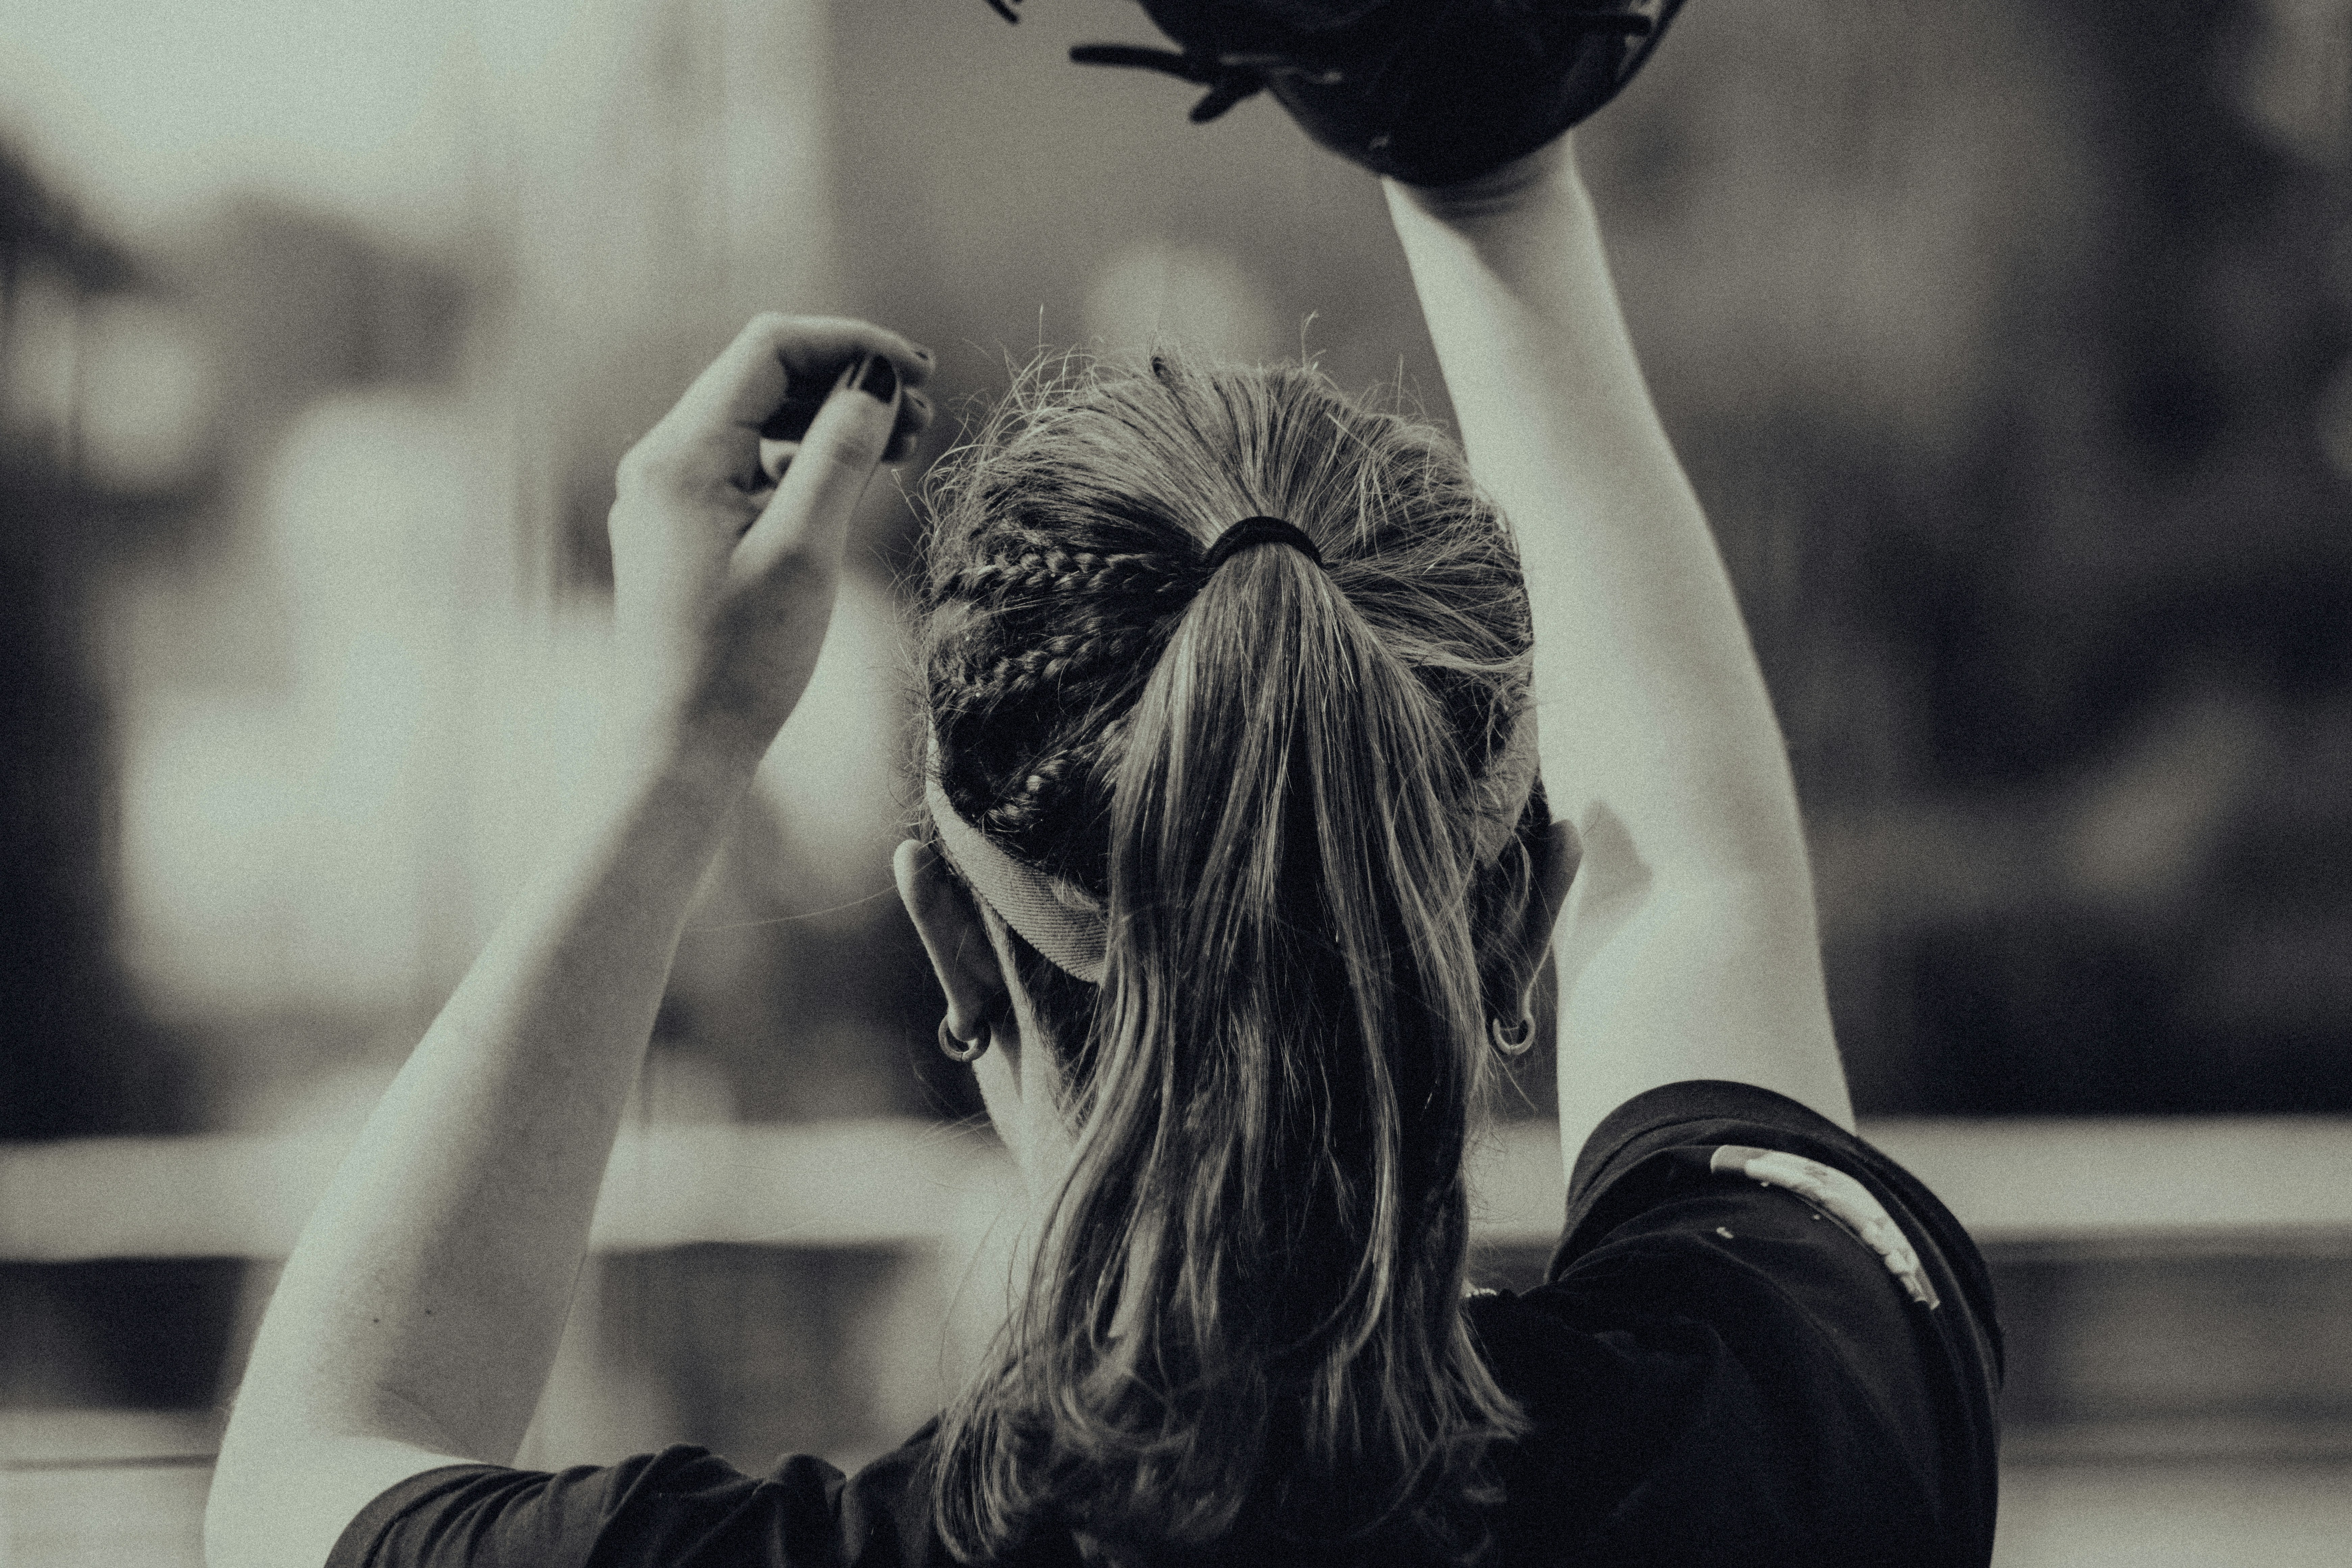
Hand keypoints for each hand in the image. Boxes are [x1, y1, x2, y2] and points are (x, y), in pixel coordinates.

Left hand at [608, 314, 932, 772]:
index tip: (920, 372)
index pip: (771, 350)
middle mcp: (664, 462)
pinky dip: (804, 461)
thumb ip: (840, 455)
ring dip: (830, 421)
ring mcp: (670, 496)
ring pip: (760, 422)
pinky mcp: (685, 529)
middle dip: (846, 381)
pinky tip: (852, 483)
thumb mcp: (805, 550)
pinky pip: (750, 467)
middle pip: (764, 378)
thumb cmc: (742, 661)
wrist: (682, 747)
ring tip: (902, 445)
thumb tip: (876, 384)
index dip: (851, 346)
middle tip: (924, 413)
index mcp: (681, 454)